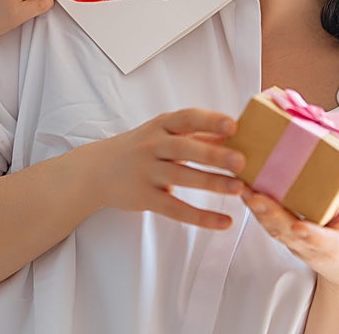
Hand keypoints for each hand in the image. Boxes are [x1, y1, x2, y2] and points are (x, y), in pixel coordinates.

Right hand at [84, 108, 245, 229]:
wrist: (97, 170)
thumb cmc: (139, 148)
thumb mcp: (162, 134)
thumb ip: (196, 135)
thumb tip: (235, 135)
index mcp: (160, 126)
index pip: (186, 118)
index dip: (209, 120)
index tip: (233, 124)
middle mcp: (152, 146)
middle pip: (184, 148)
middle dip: (214, 154)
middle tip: (241, 161)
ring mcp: (147, 172)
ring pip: (182, 177)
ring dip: (212, 183)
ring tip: (239, 188)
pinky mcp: (145, 198)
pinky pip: (175, 208)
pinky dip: (201, 216)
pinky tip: (223, 221)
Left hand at [242, 167, 338, 288]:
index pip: (324, 241)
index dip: (311, 235)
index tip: (299, 226)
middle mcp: (316, 247)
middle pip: (289, 234)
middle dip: (271, 216)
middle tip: (254, 195)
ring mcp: (299, 244)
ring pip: (274, 229)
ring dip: (258, 210)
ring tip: (242, 186)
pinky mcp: (289, 238)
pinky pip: (271, 224)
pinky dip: (257, 209)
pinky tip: (245, 189)